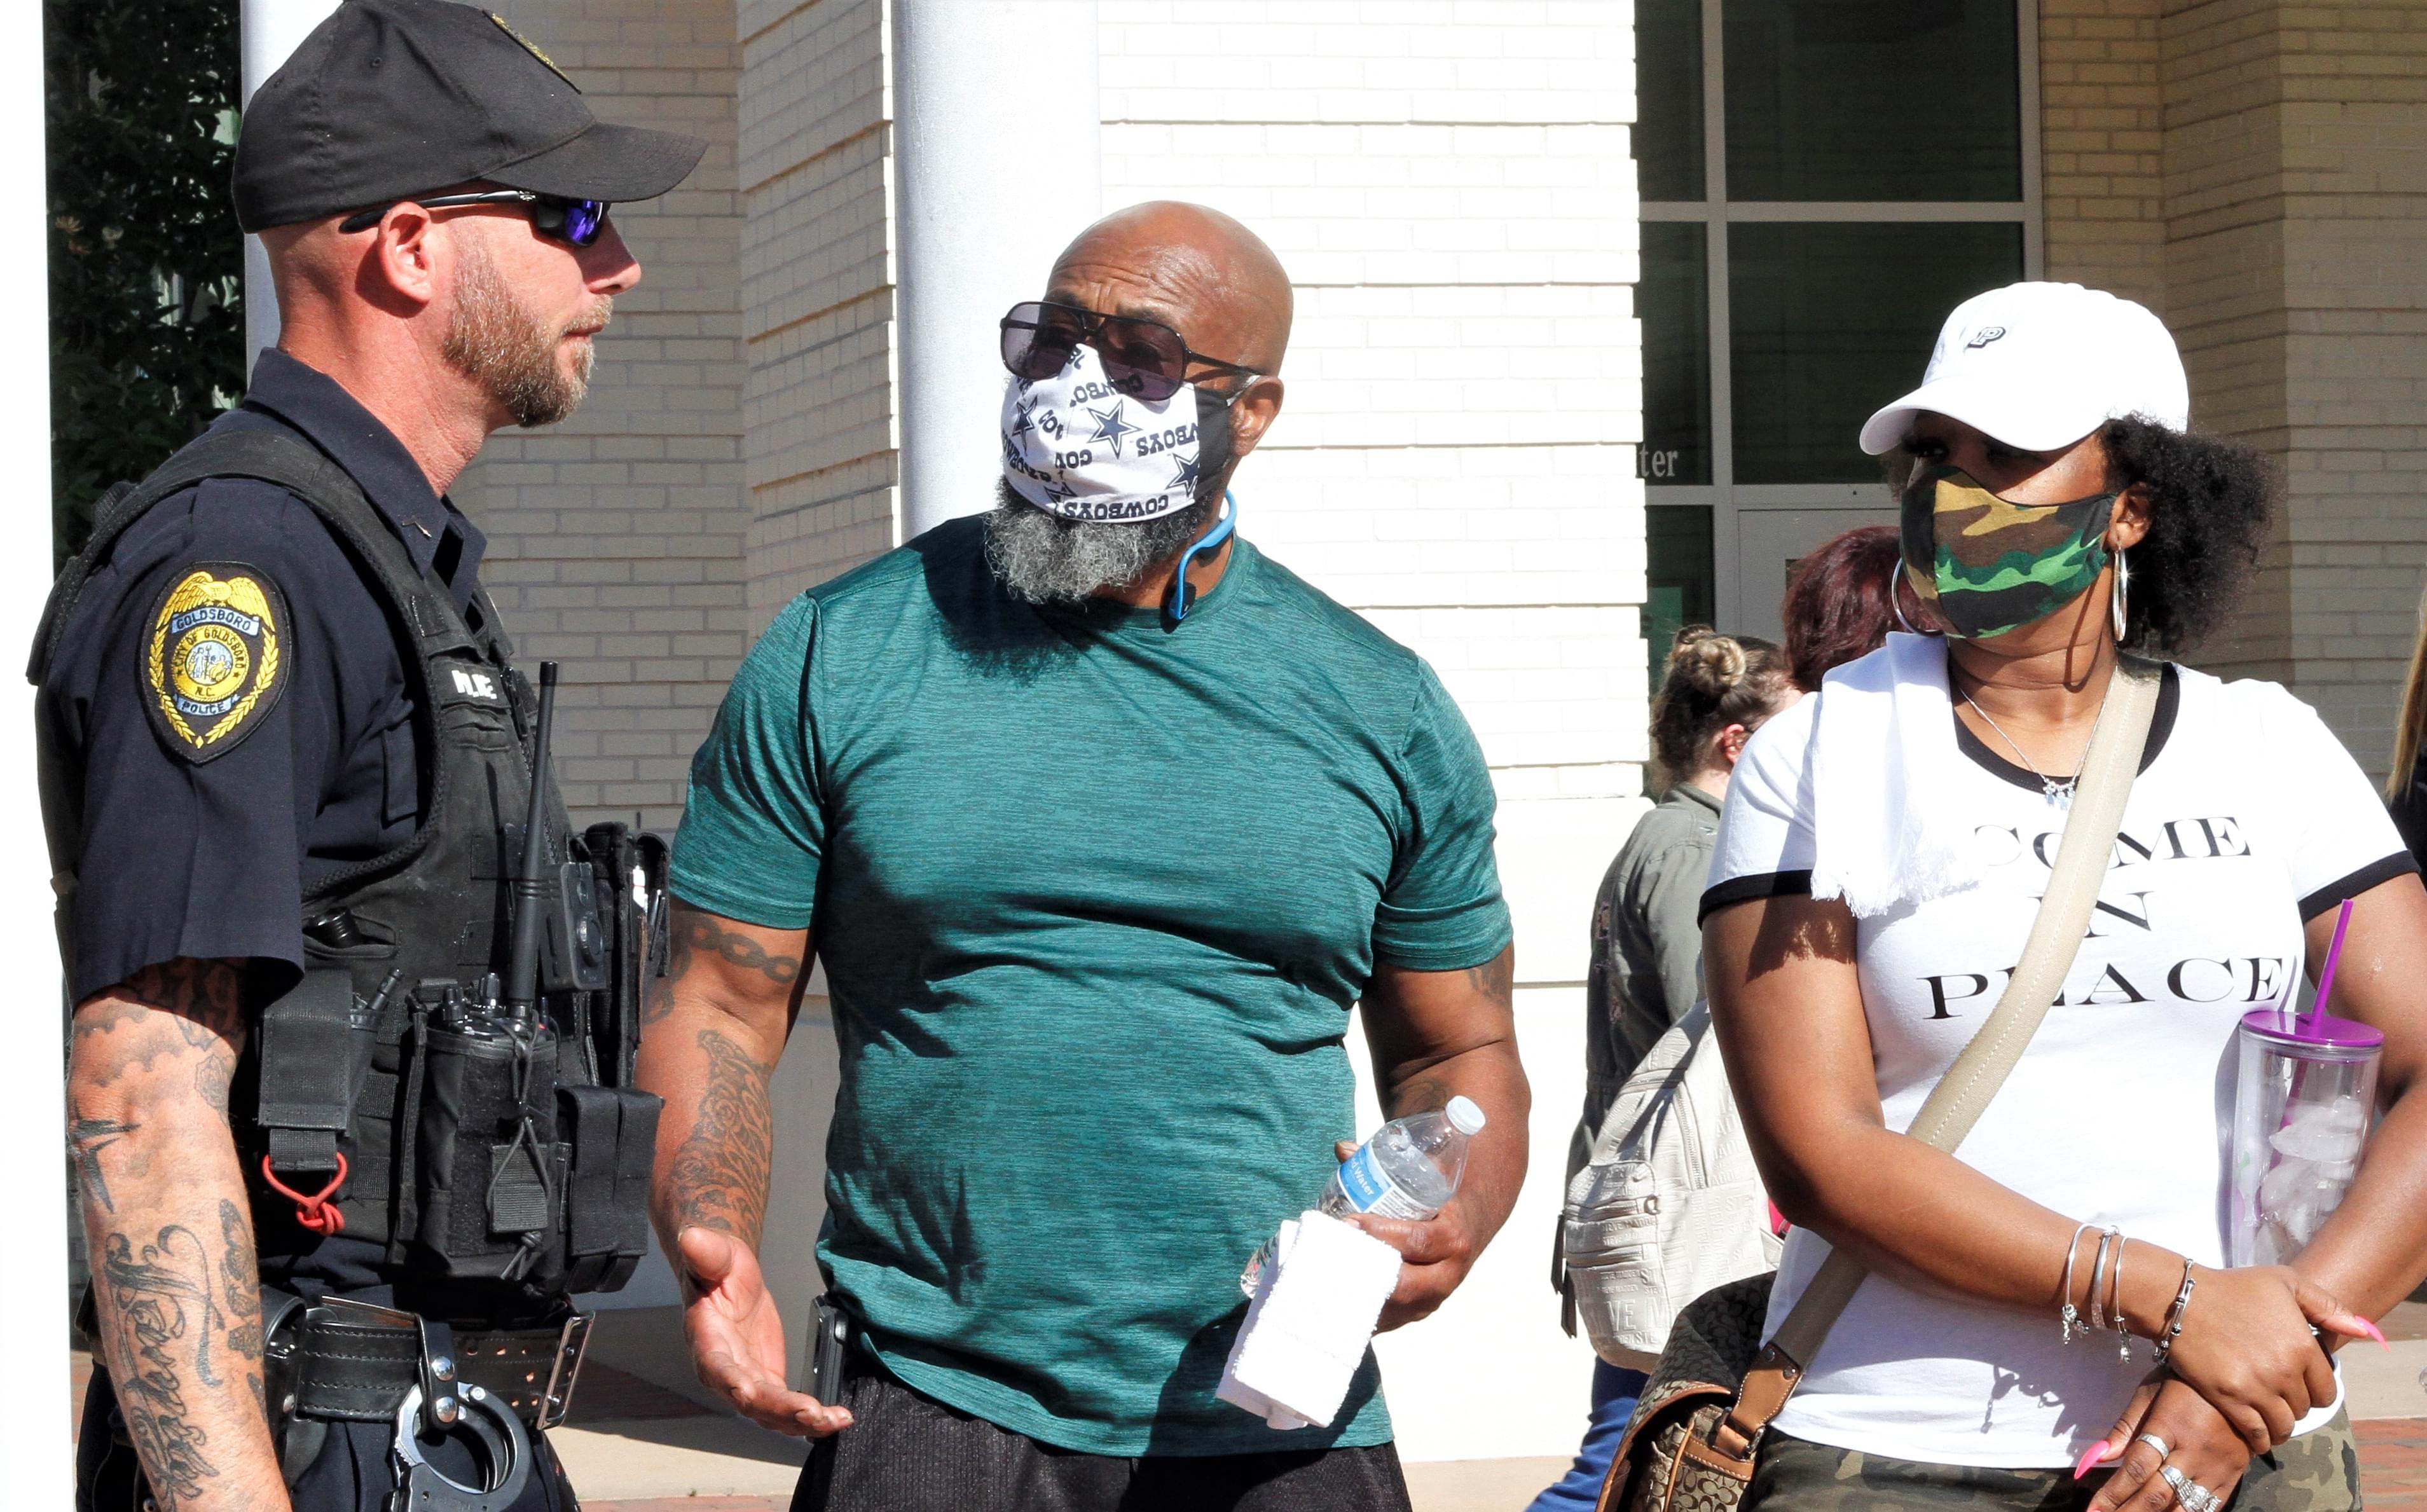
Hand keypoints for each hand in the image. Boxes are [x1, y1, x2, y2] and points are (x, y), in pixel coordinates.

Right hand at [676, 1226, 852, 1436]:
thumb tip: (692, 1238)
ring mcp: (745, 1379)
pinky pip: (786, 1406)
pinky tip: (836, 1418)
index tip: (751, 1394)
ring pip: (771, 1411)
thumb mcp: (715, 1253)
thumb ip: (706, 1252)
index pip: (717, 1367)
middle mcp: (723, 1370)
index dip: (733, 1383)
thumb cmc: (718, 1265)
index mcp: (706, 1340)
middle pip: (750, 1400)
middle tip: (816, 1416)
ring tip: (836, 1421)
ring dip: (802, 1422)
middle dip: (782, 1411)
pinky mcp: (766, 1379)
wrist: (729, 1276)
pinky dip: (810, 1415)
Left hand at [1332, 1140, 1482, 1331]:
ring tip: (1324, 1277)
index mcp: (1454, 1239)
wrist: (1468, 1228)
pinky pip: (1387, 1320)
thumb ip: (1387, 1162)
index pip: (1418, 1241)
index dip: (1382, 1233)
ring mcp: (1431, 1300)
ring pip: (1393, 1308)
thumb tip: (1342, 1149)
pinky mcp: (1416, 1314)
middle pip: (1404, 1284)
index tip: (1350, 1222)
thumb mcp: (1426, 1178)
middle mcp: (1447, 1276)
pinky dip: (1360, 1312)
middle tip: (1330, 1253)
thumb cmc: (1439, 1199)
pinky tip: (1333, 1299)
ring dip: (1359, 1295)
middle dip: (1365, 1270)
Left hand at [2083, 1378, 2251, 1511]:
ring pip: (2183, 1507)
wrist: (2239, 1383)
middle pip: (2157, 1493)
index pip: (2136, 1468)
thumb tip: (2097, 1457)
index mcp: (2168, 1426)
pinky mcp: (2233, 1477)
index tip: (2093, 1510)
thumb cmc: (2183, 1382)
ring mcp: (2216, 1468)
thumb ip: (2124, 1427)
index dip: (2113, 1493)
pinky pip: (2210, 1507)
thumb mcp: (2149, 1393)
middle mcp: (2192, 1452)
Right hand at [2157, 1265, 2363, 1452]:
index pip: (2327, 1390)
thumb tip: (2363, 1330)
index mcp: (2303, 1346)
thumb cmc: (2234, 1287)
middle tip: (2280, 1397)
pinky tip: (2256, 1432)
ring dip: (2279, 1425)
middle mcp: (2284, 1371)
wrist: (2180, 1298)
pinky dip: (2260, 1438)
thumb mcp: (2285, 1283)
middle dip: (2294, 1404)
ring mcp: (2256, 1387)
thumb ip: (2327, 1307)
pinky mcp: (2229, 1398)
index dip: (2316, 1391)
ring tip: (2269, 1416)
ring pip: (2283, 1425)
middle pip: (2304, 1409)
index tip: (2301, 1386)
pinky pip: (2256, 1433)